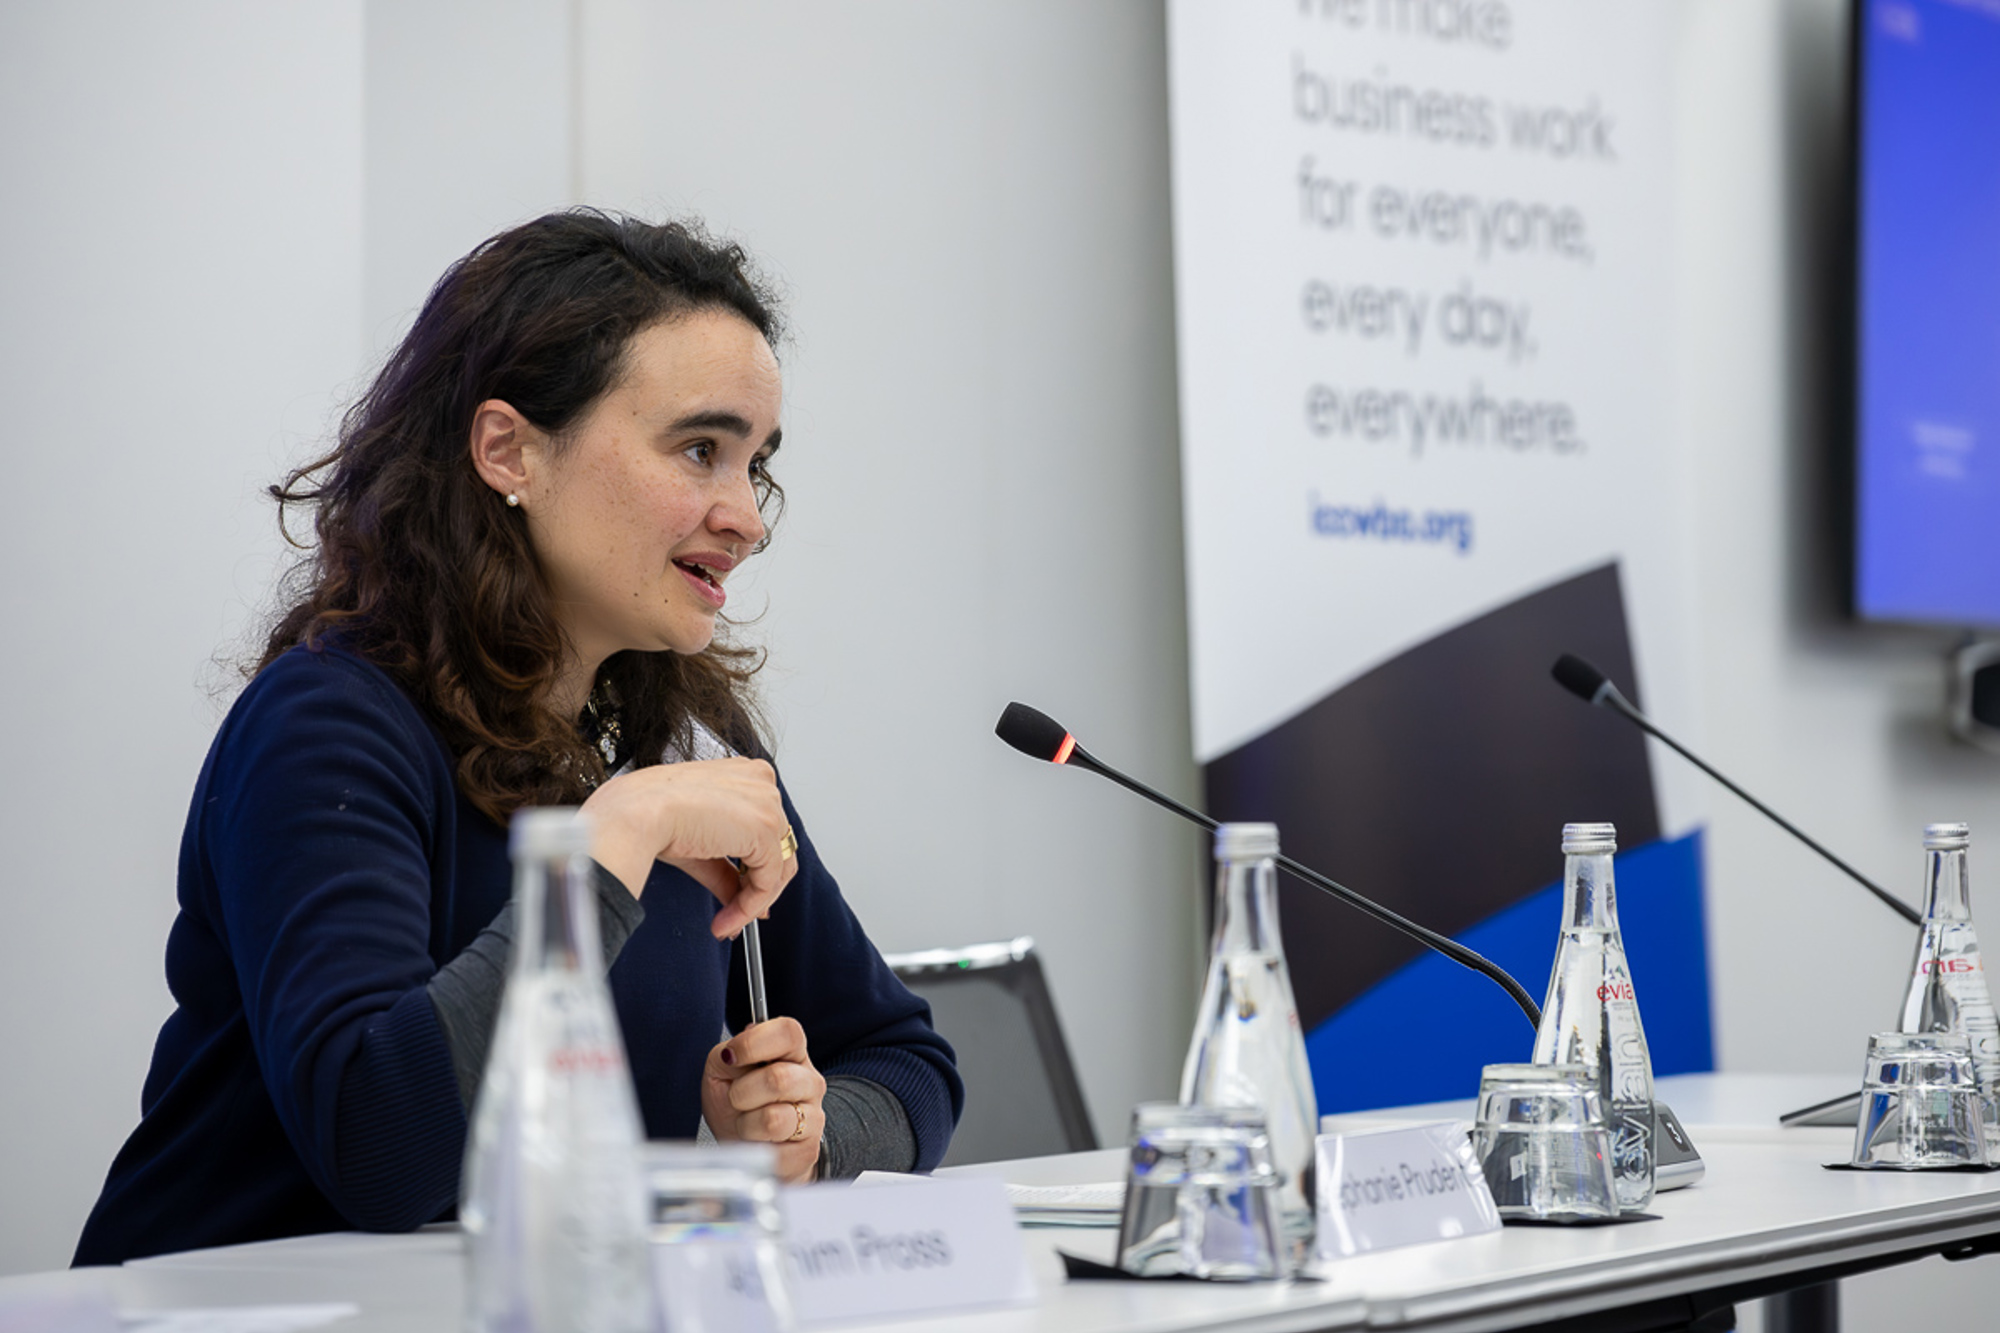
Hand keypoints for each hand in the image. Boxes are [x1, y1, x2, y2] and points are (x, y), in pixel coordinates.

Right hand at [579, 757, 795, 937]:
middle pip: (779, 847)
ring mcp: (767, 803)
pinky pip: (768, 881)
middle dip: (758, 889)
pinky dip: (749, 907)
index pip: (767, 826)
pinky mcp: (765, 829)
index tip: (743, 894)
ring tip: (726, 922)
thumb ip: (726, 870)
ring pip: (779, 866)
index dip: (757, 866)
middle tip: (735, 915)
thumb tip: (738, 897)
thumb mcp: (699, 844)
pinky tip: (726, 919)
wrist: (636, 813)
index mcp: (745, 775)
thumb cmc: (650, 812)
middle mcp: (762, 783)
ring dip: (752, 903)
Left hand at [703, 1019, 824, 1182]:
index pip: (788, 1033)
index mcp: (791, 1053)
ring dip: (746, 1124)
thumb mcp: (720, 1072)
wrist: (742, 1145)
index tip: (731, 1057)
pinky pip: (775, 1152)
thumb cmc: (734, 1105)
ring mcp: (814, 1116)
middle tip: (736, 1099)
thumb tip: (732, 1053)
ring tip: (747, 1123)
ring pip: (774, 1119)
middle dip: (741, 1093)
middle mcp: (809, 1081)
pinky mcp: (808, 1150)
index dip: (754, 1043)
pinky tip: (758, 1143)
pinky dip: (754, 1149)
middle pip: (778, 1078)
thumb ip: (725, 1055)